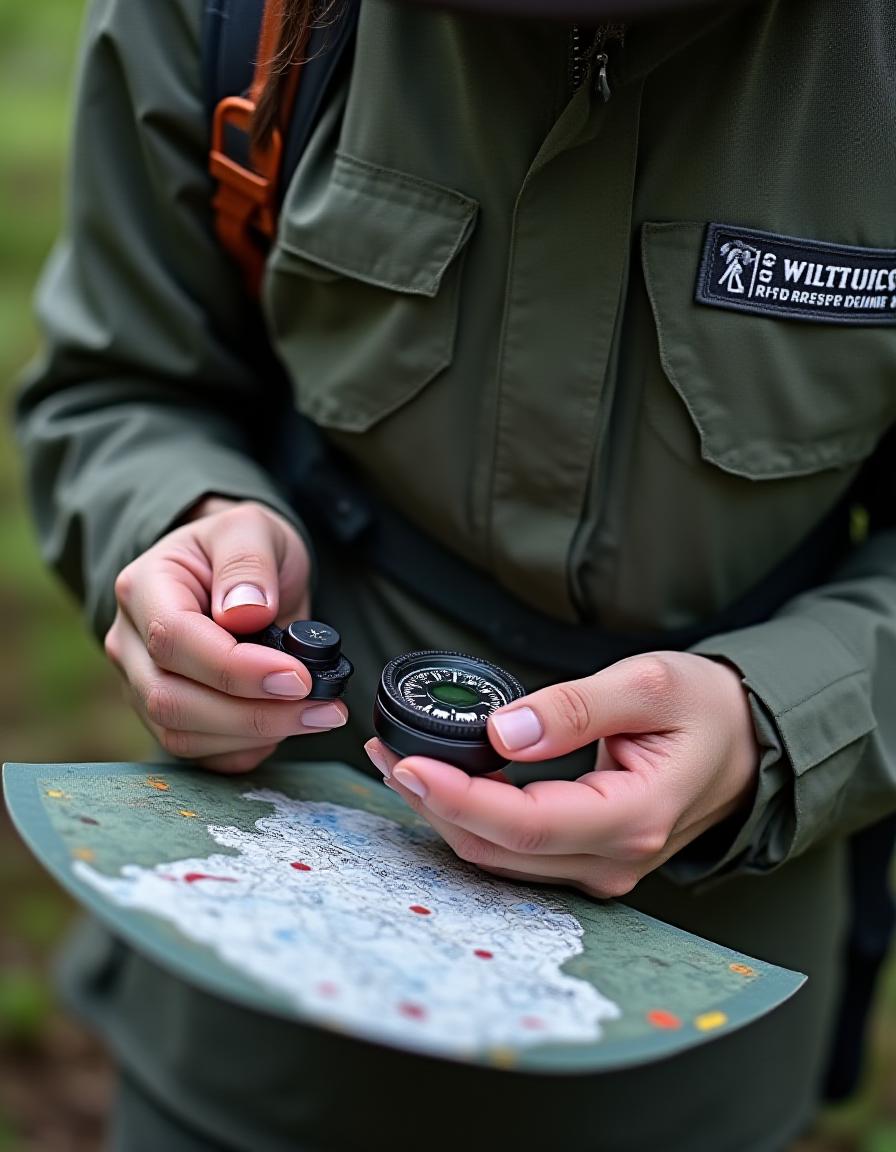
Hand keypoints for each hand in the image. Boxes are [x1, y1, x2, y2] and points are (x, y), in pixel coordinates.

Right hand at [105, 497, 346, 772]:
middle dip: (254, 714)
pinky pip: (201, 754)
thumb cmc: (242, 547)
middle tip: (323, 707)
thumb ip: (248, 563)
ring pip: (183, 735)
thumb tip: (247, 612)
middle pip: (171, 699)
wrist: (238, 573)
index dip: (236, 668)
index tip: (298, 676)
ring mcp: (142, 685)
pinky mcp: (169, 717)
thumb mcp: (253, 529)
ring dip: (257, 735)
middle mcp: (131, 642)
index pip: (174, 639)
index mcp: (143, 588)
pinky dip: (247, 749)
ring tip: (319, 714)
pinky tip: (287, 725)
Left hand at [364, 652, 758, 897]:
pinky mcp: (590, 860)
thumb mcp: (649, 683)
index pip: (524, 824)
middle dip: (433, 805)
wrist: (750, 742)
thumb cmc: (708, 708)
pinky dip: (474, 820)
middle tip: (387, 755)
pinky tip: (446, 785)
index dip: (456, 798)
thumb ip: (577, 707)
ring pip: (502, 858)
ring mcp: (603, 868)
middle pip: (500, 849)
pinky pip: (518, 853)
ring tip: (402, 764)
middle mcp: (614, 858)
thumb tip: (503, 732)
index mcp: (634, 815)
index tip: (406, 764)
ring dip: (446, 815)